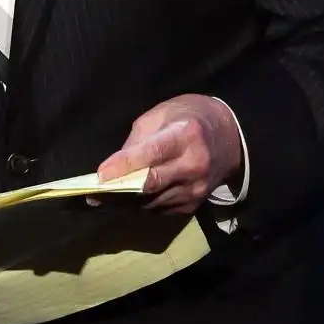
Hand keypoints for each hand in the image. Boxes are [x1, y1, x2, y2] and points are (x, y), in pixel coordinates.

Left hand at [96, 94, 243, 214]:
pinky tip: (126, 200)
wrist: (230, 138)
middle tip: (93, 195)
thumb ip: (139, 139)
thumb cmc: (190, 118)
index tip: (100, 174)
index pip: (152, 154)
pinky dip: (140, 206)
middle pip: (151, 185)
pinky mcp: (193, 205)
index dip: (125, 165)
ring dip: (125, 202)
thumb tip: (114, 166)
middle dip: (119, 191)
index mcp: (186, 135)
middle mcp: (194, 166)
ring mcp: (196, 189)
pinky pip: (160, 210)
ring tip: (102, 199)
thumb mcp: (164, 114)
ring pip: (152, 202)